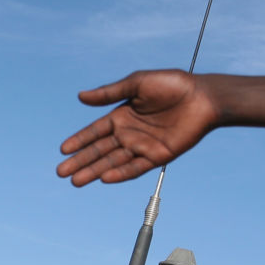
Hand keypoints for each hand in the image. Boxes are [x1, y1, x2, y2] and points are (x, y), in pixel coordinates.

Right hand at [58, 70, 219, 185]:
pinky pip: (135, 167)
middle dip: (81, 161)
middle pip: (100, 150)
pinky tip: (105, 178)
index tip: (63, 150)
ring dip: (94, 171)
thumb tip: (80, 97)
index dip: (79, 140)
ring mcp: (143, 146)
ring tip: (76, 181)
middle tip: (62, 173)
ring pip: (113, 162)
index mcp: (122, 115)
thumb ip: (110, 93)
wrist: (202, 97)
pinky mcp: (158, 156)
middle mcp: (130, 133)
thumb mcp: (137, 83)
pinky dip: (120, 173)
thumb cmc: (172, 84)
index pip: (95, 131)